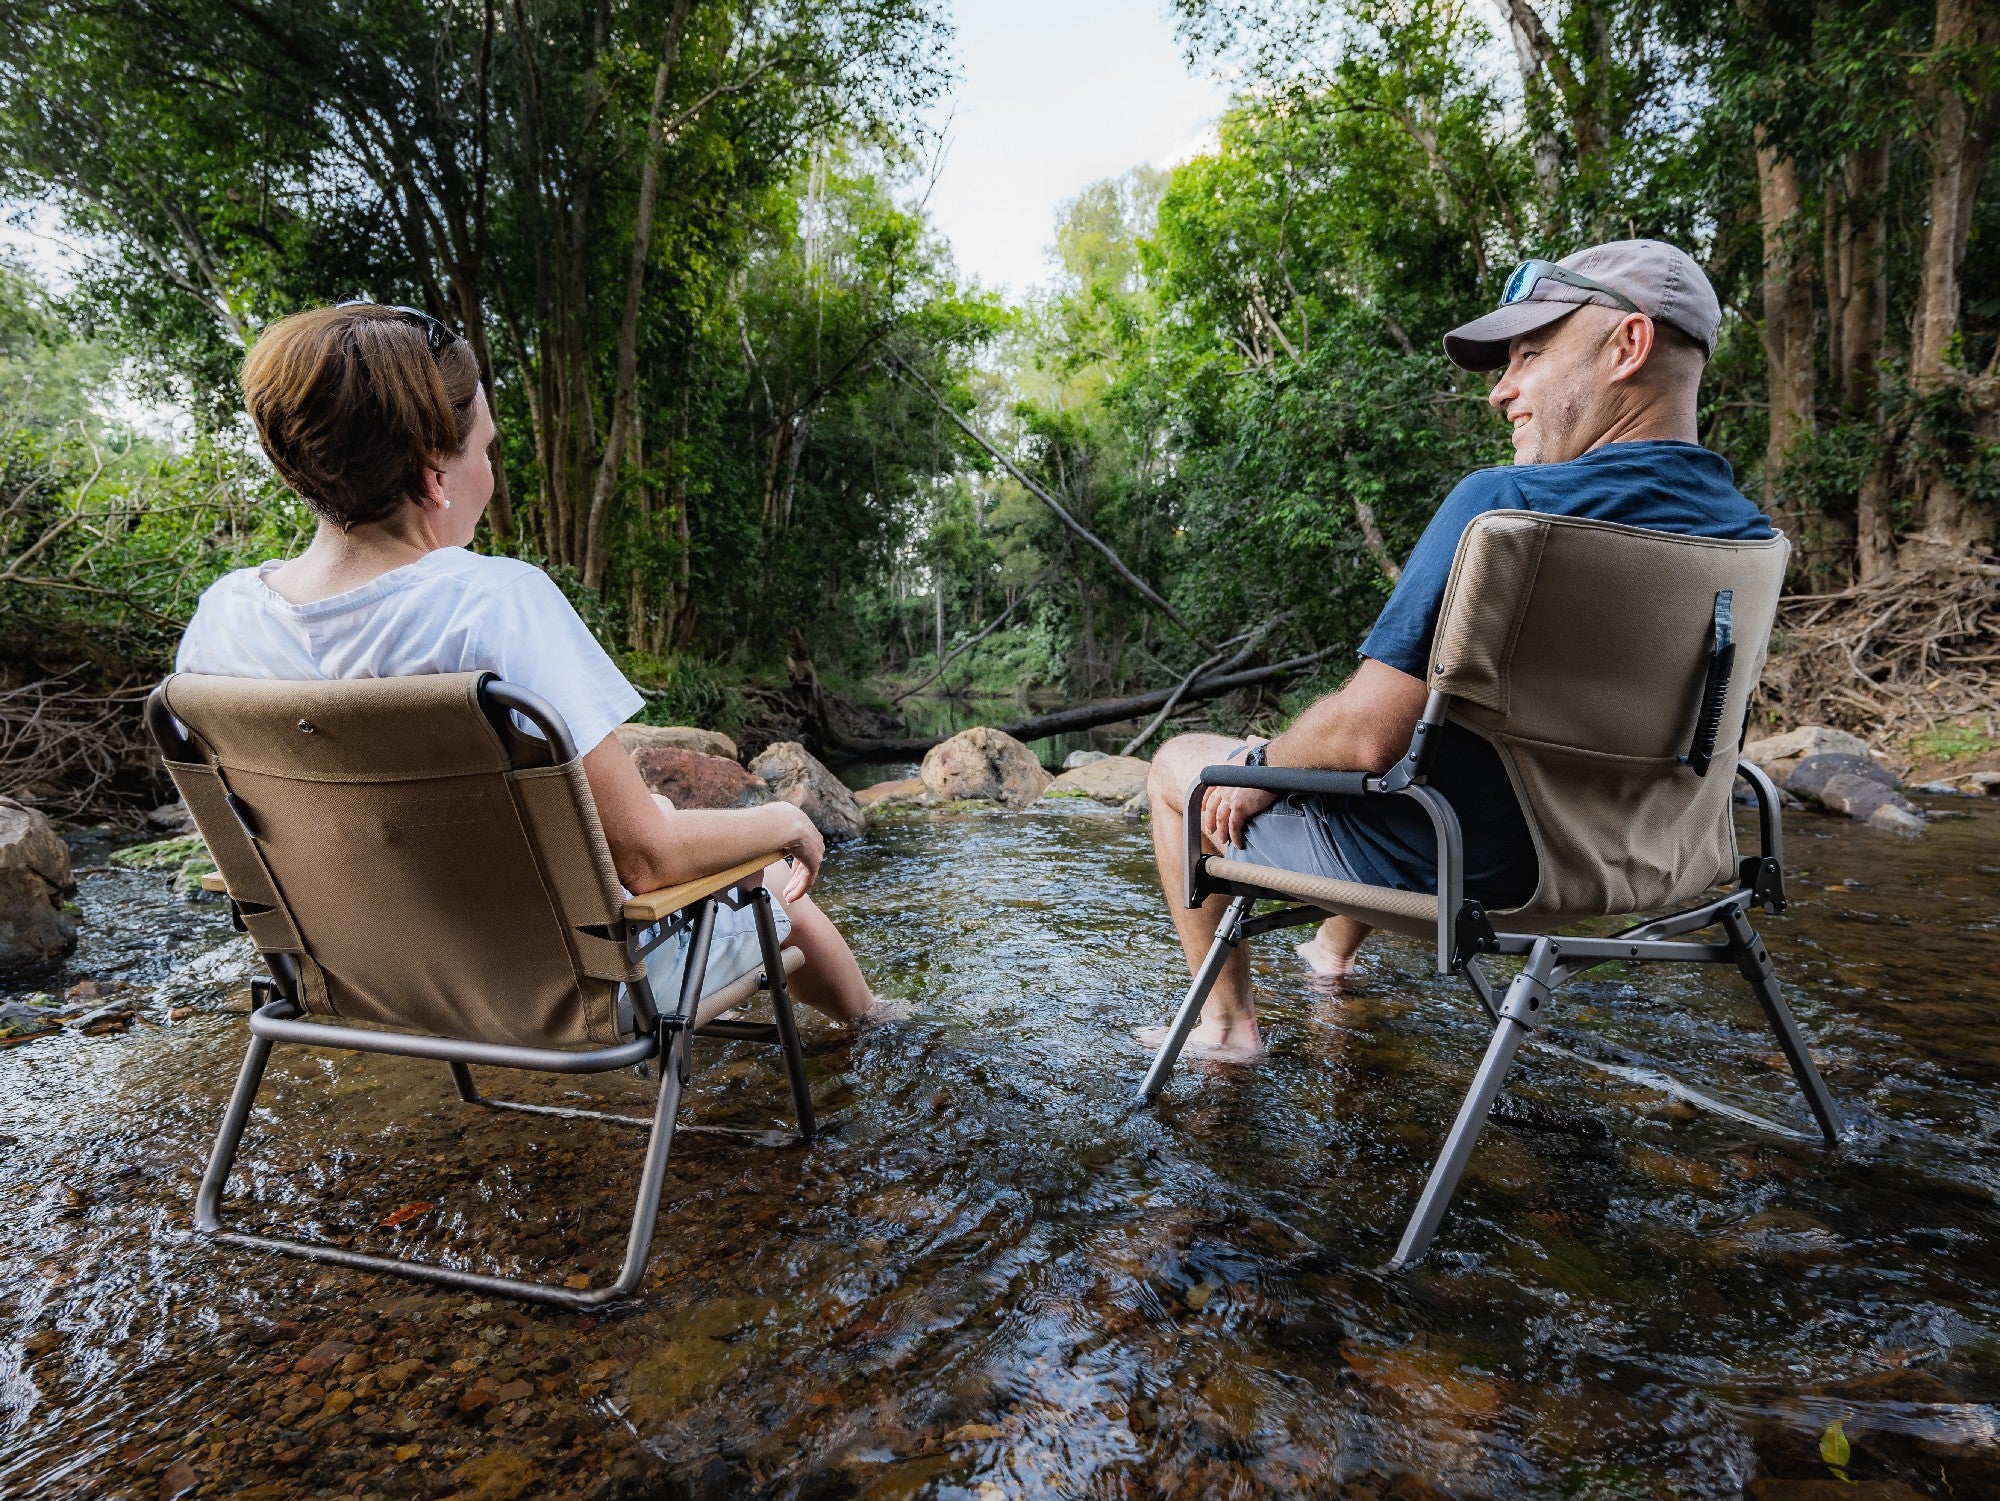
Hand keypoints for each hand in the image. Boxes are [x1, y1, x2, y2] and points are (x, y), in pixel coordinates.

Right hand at [775, 804, 822, 901]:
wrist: (782, 821)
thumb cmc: (771, 820)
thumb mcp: (772, 827)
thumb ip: (768, 834)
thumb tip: (753, 834)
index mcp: (805, 830)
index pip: (803, 851)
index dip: (796, 864)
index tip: (790, 874)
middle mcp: (814, 841)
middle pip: (805, 864)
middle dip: (795, 879)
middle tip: (787, 890)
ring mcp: (816, 852)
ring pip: (806, 875)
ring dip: (795, 887)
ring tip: (787, 898)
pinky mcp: (814, 863)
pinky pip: (807, 881)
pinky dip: (799, 891)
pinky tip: (790, 899)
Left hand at [1200, 736, 1276, 851]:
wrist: (1274, 762)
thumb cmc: (1269, 754)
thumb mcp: (1254, 747)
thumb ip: (1251, 744)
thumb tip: (1251, 739)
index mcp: (1226, 772)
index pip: (1210, 789)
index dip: (1207, 801)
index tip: (1205, 809)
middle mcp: (1224, 785)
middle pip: (1213, 807)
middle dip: (1211, 820)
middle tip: (1212, 830)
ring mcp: (1230, 797)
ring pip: (1222, 820)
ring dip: (1223, 832)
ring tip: (1226, 841)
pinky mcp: (1240, 807)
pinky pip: (1234, 827)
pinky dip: (1235, 837)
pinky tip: (1238, 844)